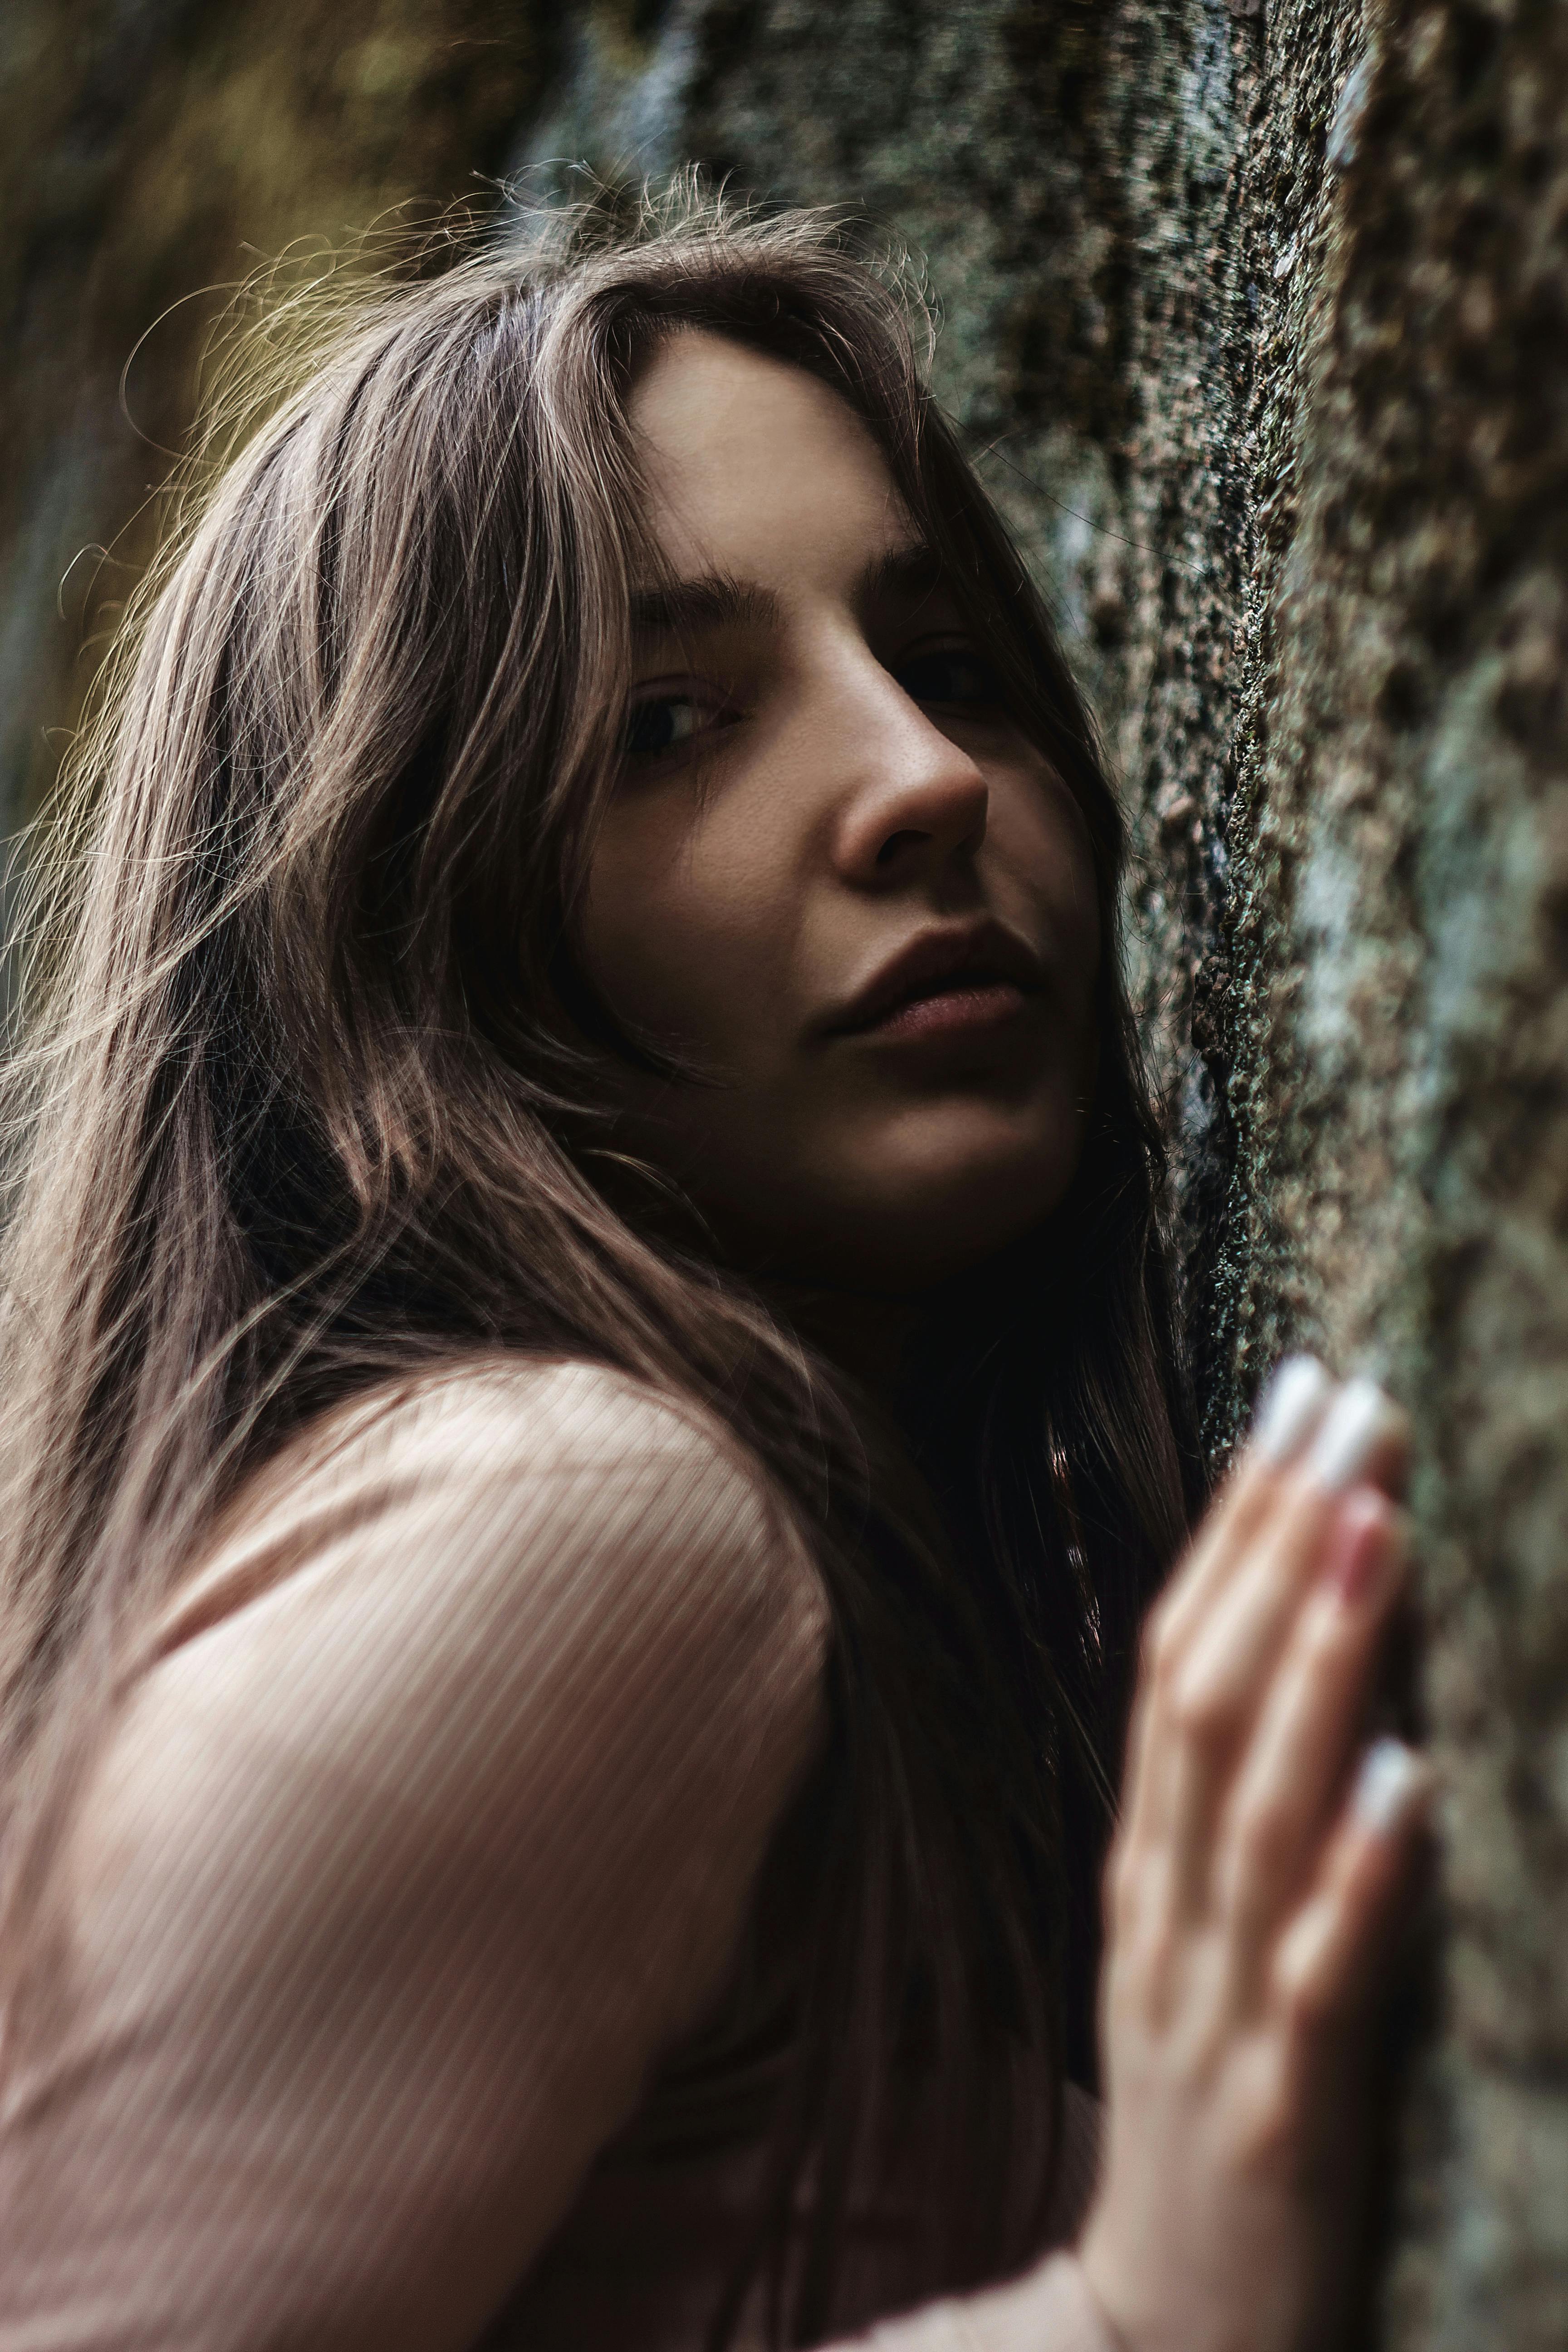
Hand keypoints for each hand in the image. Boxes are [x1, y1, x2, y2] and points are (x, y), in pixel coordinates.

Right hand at [1078, 1360, 1431, 2351]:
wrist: (1157, 2342)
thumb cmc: (1204, 2115)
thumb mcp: (1200, 1949)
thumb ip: (1236, 1820)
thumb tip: (1304, 1655)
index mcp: (1150, 1866)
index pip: (1179, 1654)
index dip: (1236, 1520)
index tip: (1302, 1391)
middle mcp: (1168, 1911)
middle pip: (1208, 1696)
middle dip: (1279, 1542)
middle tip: (1355, 1403)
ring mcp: (1214, 2009)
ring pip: (1256, 1807)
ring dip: (1321, 1661)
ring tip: (1378, 1526)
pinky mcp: (1281, 2116)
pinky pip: (1322, 1979)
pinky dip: (1362, 1871)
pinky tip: (1415, 1776)